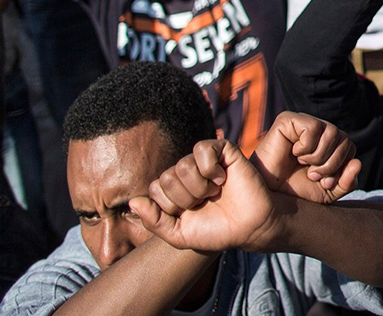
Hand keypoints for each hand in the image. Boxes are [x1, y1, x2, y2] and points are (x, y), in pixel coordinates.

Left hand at [130, 139, 280, 252]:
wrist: (248, 227)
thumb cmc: (216, 232)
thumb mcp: (178, 235)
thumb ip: (154, 221)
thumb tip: (133, 201)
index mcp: (175, 191)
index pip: (155, 188)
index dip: (170, 205)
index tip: (189, 214)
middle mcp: (188, 174)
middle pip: (167, 177)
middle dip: (185, 198)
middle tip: (205, 203)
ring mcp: (205, 162)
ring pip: (182, 165)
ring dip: (198, 186)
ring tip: (214, 192)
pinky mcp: (224, 151)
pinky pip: (202, 149)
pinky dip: (209, 167)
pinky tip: (220, 178)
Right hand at [251, 112, 360, 204]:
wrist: (268, 196)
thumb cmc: (295, 192)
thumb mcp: (327, 192)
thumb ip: (347, 182)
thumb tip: (358, 163)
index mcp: (329, 144)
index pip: (350, 148)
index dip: (341, 167)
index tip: (323, 182)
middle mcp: (319, 130)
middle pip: (345, 139)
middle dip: (331, 164)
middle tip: (312, 175)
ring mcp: (304, 122)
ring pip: (333, 132)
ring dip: (319, 156)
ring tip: (303, 164)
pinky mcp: (289, 119)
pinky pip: (314, 128)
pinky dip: (306, 147)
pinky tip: (294, 153)